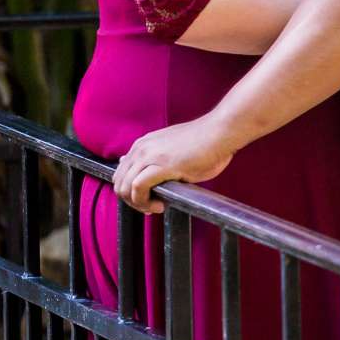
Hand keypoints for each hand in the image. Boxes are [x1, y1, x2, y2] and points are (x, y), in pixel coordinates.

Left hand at [113, 115, 234, 212]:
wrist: (220, 132)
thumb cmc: (203, 143)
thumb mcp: (170, 148)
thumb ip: (152, 157)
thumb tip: (130, 164)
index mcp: (142, 145)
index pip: (120, 174)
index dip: (130, 193)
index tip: (147, 200)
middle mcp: (141, 149)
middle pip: (119, 183)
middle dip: (132, 201)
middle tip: (151, 207)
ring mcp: (150, 156)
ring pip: (125, 187)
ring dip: (138, 204)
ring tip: (156, 207)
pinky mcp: (162, 165)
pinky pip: (139, 187)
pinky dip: (145, 201)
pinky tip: (161, 204)